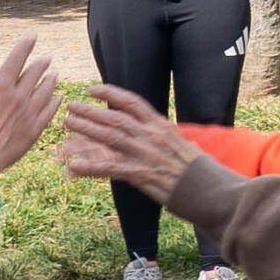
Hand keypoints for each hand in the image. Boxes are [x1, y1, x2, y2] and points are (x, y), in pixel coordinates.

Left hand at [58, 78, 207, 192]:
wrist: (211, 190)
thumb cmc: (200, 171)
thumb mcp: (183, 144)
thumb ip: (164, 137)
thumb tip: (156, 131)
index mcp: (161, 126)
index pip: (132, 102)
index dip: (110, 93)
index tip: (92, 89)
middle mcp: (151, 136)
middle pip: (115, 117)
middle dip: (90, 110)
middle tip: (70, 106)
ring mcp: (145, 154)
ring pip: (109, 137)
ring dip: (86, 129)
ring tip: (68, 123)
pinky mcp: (141, 174)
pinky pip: (111, 168)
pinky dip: (91, 166)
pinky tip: (74, 165)